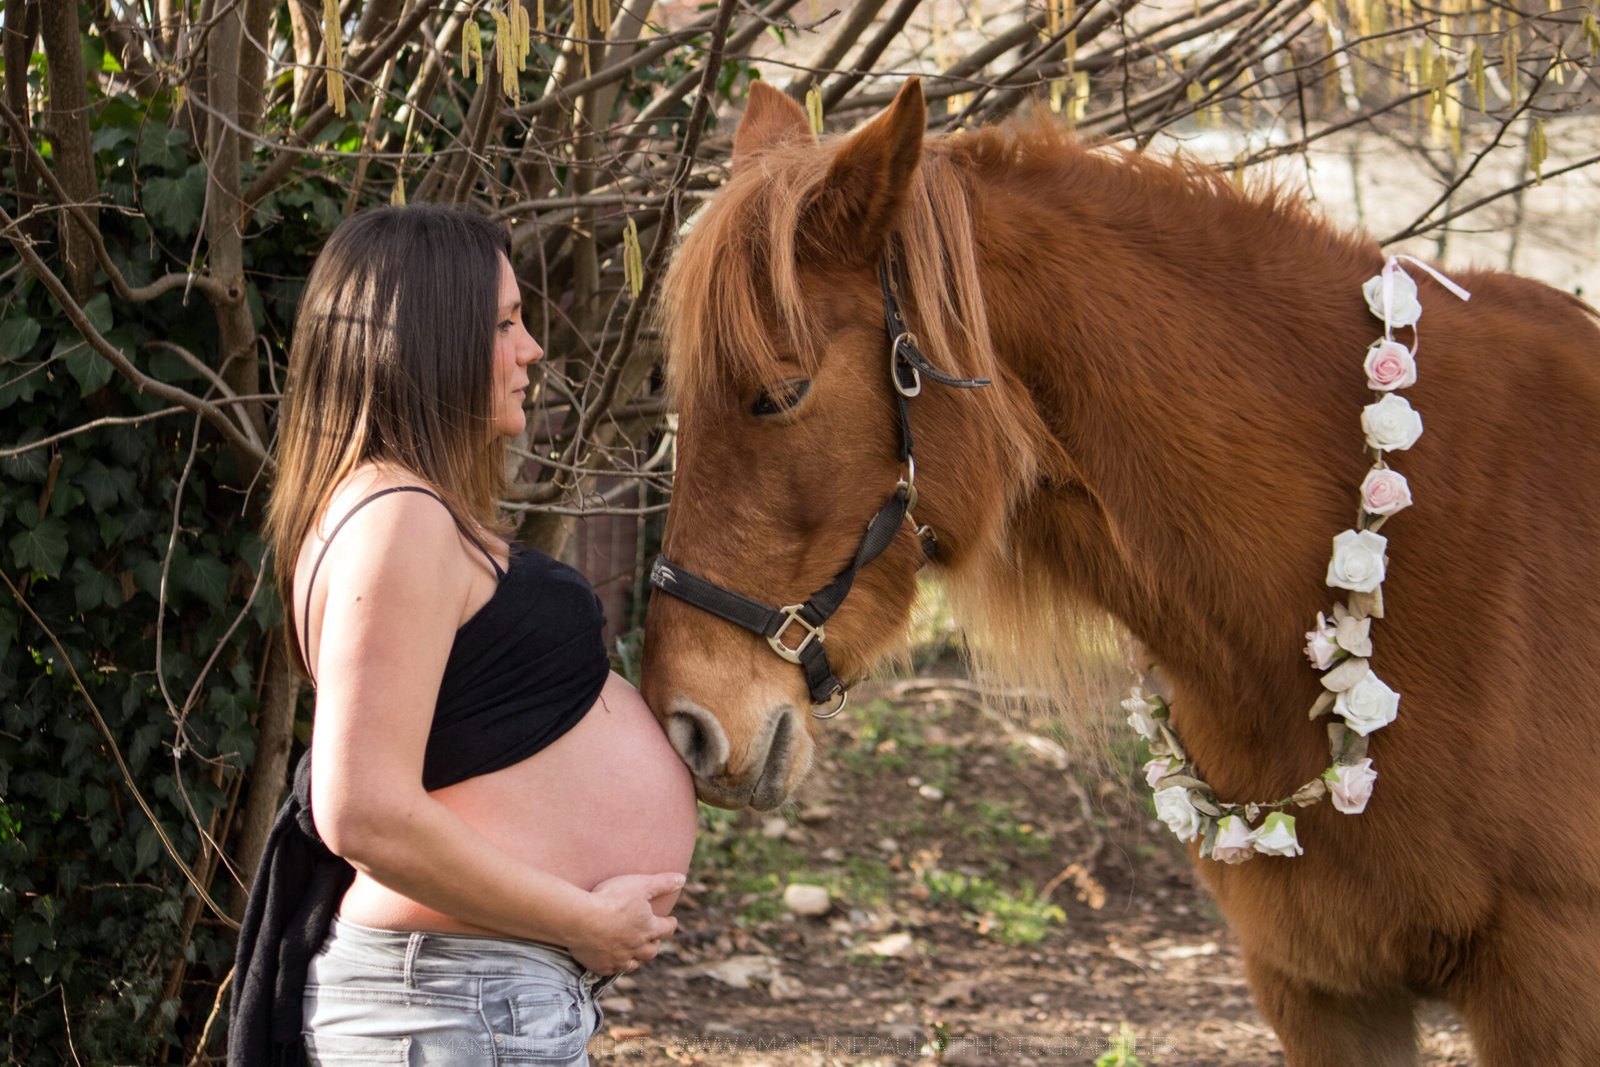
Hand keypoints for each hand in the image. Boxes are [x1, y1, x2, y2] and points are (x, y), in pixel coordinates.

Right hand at [568, 872, 683, 974]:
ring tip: (635, 952)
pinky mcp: (601, 966)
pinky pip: (612, 969)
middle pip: (652, 950)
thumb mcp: (640, 885)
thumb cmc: (612, 899)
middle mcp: (637, 948)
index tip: (671, 921)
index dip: (670, 923)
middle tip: (653, 938)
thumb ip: (663, 883)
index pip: (667, 928)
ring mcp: (619, 959)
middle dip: (654, 943)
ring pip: (634, 964)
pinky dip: (614, 965)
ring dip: (636, 958)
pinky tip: (612, 960)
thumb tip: (682, 879)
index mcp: (649, 928)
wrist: (581, 920)